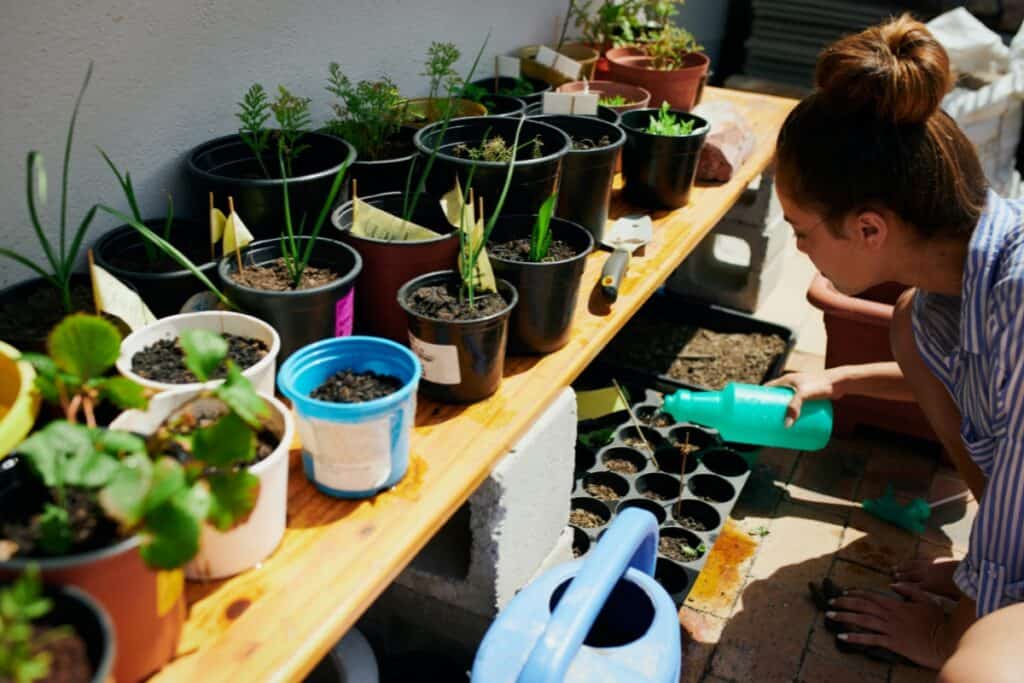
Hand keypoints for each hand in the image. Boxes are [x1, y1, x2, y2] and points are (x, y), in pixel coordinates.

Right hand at [765, 369, 839, 425]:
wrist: (840, 382)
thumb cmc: (821, 384)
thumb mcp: (804, 394)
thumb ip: (794, 408)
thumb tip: (786, 426)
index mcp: (787, 380)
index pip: (768, 388)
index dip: (760, 397)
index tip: (755, 408)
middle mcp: (792, 384)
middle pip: (777, 397)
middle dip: (771, 408)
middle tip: (767, 421)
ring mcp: (802, 390)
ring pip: (788, 402)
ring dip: (783, 411)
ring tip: (779, 424)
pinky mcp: (811, 396)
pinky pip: (798, 405)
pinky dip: (794, 412)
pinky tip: (793, 420)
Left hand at [827, 584, 953, 669]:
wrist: (946, 642)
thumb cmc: (938, 622)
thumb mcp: (925, 600)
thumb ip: (909, 590)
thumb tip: (893, 584)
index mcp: (896, 604)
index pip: (871, 596)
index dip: (856, 594)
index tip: (843, 593)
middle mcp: (890, 615)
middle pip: (862, 606)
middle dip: (844, 603)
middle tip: (829, 602)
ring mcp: (890, 629)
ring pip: (862, 620)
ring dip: (844, 617)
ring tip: (830, 616)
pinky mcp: (892, 643)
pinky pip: (870, 639)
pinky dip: (855, 637)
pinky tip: (842, 637)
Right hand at [892, 558, 960, 598]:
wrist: (969, 572)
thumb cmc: (961, 588)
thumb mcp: (951, 598)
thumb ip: (941, 598)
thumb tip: (938, 604)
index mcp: (929, 586)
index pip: (913, 587)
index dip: (902, 586)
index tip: (893, 585)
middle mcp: (926, 576)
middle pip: (911, 575)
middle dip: (901, 575)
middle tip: (892, 575)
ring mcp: (930, 566)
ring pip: (913, 566)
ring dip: (904, 567)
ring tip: (895, 567)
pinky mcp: (935, 560)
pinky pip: (920, 561)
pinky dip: (913, 562)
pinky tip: (909, 562)